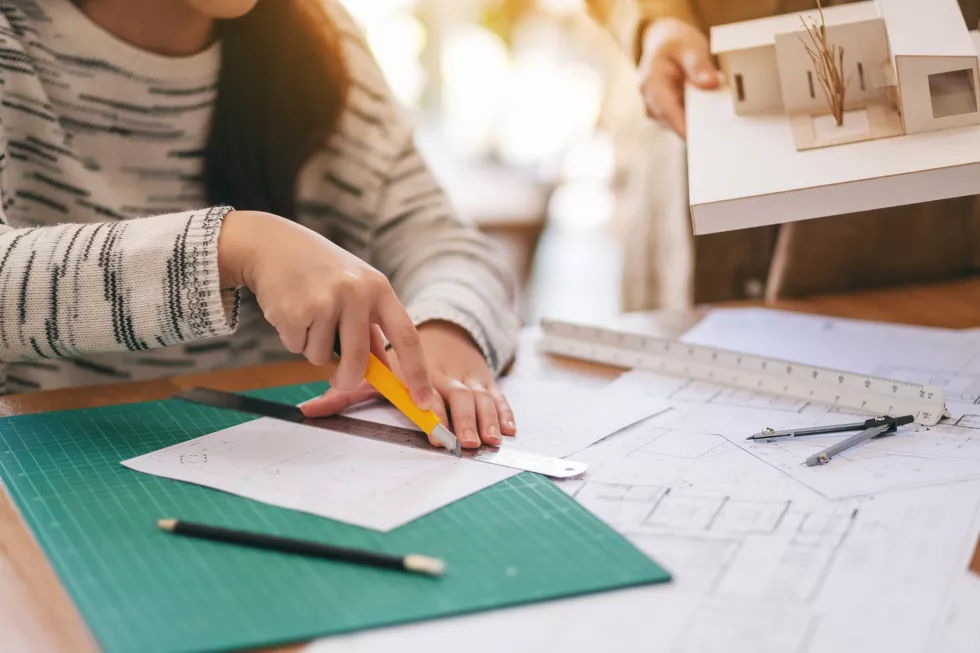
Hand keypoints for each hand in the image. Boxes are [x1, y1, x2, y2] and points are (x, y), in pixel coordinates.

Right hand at [217, 210, 431, 407]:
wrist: (272, 244)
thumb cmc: (321, 270)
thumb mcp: (355, 287)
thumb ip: (370, 326)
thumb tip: (386, 370)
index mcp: (378, 288)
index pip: (407, 337)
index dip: (418, 373)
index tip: (423, 401)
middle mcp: (355, 293)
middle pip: (359, 360)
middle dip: (348, 379)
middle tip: (340, 382)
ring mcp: (325, 302)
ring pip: (321, 357)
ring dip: (312, 347)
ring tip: (307, 315)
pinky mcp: (295, 312)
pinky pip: (297, 348)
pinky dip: (293, 338)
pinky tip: (291, 310)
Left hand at [300, 321, 516, 449]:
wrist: (436, 327)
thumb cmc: (398, 353)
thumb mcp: (374, 371)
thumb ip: (343, 392)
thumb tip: (308, 409)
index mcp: (421, 366)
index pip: (427, 384)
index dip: (429, 403)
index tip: (430, 424)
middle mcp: (447, 372)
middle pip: (459, 394)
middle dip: (464, 419)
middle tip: (465, 441)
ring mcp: (469, 377)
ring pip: (482, 397)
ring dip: (487, 419)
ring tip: (489, 440)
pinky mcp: (485, 382)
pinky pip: (499, 397)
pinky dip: (505, 412)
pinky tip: (508, 429)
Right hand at [637, 17, 718, 138]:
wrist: (663, 45)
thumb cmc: (675, 44)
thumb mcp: (689, 46)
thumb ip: (698, 64)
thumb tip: (710, 83)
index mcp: (651, 84)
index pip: (668, 112)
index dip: (685, 128)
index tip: (702, 139)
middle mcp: (651, 103)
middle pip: (676, 124)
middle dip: (698, 126)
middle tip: (722, 126)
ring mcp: (658, 112)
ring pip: (681, 126)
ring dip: (699, 121)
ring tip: (717, 111)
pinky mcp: (668, 116)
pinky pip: (685, 123)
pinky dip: (698, 118)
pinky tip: (711, 110)